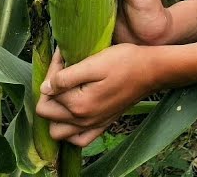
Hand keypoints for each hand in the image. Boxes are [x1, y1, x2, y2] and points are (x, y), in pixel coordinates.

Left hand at [36, 44, 156, 147]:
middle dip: (49, 91)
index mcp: (78, 104)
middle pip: (46, 112)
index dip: (53, 70)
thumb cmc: (125, 61)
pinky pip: (78, 139)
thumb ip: (65, 78)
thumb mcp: (94, 63)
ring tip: (64, 93)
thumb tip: (44, 88)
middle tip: (63, 72)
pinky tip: (75, 113)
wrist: (152, 70)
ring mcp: (93, 125)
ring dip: (54, 114)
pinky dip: (71, 130)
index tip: (64, 57)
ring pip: (57, 130)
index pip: (47, 91)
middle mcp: (83, 119)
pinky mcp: (103, 124)